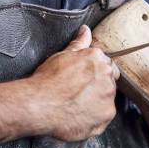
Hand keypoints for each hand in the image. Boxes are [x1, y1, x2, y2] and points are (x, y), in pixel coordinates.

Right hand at [28, 25, 119, 140]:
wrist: (39, 104)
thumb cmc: (47, 80)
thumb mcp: (62, 55)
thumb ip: (79, 43)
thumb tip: (85, 30)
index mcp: (98, 59)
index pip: (106, 65)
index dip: (94, 74)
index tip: (84, 80)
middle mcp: (107, 75)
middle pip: (109, 81)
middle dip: (98, 86)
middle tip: (78, 92)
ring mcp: (108, 96)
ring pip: (107, 98)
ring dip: (97, 101)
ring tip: (76, 104)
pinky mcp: (107, 114)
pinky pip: (104, 116)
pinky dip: (94, 117)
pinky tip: (79, 114)